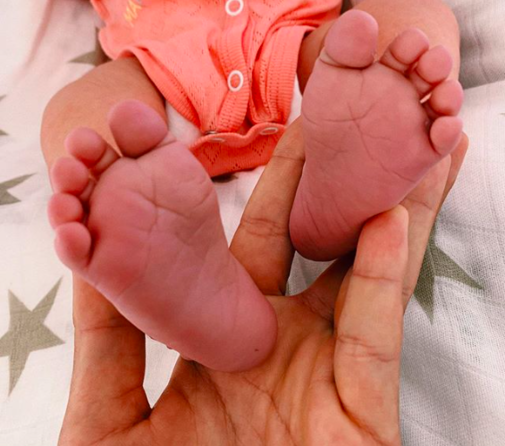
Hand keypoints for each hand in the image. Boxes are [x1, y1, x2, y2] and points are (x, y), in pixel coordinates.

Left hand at [59, 120, 467, 444]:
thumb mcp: (105, 426)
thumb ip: (105, 344)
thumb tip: (86, 260)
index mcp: (220, 342)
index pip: (241, 247)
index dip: (254, 193)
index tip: (250, 140)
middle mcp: (278, 345)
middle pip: (312, 244)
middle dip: (329, 181)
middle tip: (341, 118)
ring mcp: (323, 371)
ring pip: (362, 271)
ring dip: (388, 207)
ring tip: (408, 146)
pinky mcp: (362, 408)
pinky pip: (375, 328)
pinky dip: (386, 273)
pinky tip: (393, 218)